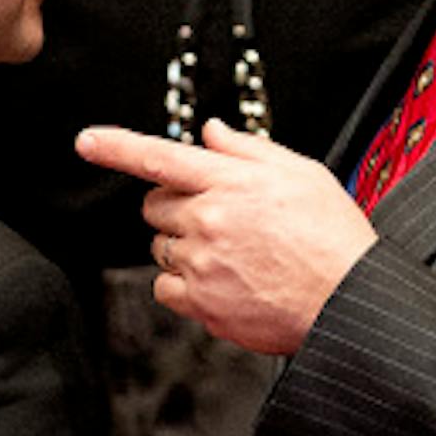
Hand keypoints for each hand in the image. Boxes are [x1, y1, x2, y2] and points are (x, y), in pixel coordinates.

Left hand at [76, 119, 376, 354]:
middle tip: (214, 219)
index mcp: (229, 182)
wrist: (348, 299)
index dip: (116, 146)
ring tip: (231, 255)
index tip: (87, 141)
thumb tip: (212, 132)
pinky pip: (164, 288)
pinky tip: (220, 283)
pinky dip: (183, 286)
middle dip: (174, 207)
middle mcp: (208, 219)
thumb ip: (248, 149)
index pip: (159, 156)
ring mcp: (201, 263)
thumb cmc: (333, 237)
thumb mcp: (301, 173)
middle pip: (154, 205)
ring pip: (161, 248)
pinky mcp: (201, 303)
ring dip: (183, 247)